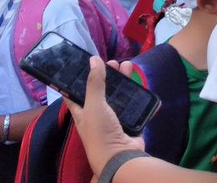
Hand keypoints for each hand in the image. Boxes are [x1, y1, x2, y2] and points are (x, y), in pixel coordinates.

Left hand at [63, 57, 146, 175]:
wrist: (121, 156)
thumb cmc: (100, 132)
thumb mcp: (94, 104)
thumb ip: (94, 82)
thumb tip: (93, 59)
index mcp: (83, 112)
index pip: (75, 93)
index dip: (78, 79)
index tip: (84, 64)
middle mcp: (97, 114)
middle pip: (101, 90)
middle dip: (107, 76)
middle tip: (114, 63)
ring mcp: (114, 118)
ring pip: (119, 95)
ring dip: (124, 81)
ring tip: (129, 66)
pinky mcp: (130, 121)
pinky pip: (134, 105)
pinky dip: (138, 95)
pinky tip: (141, 83)